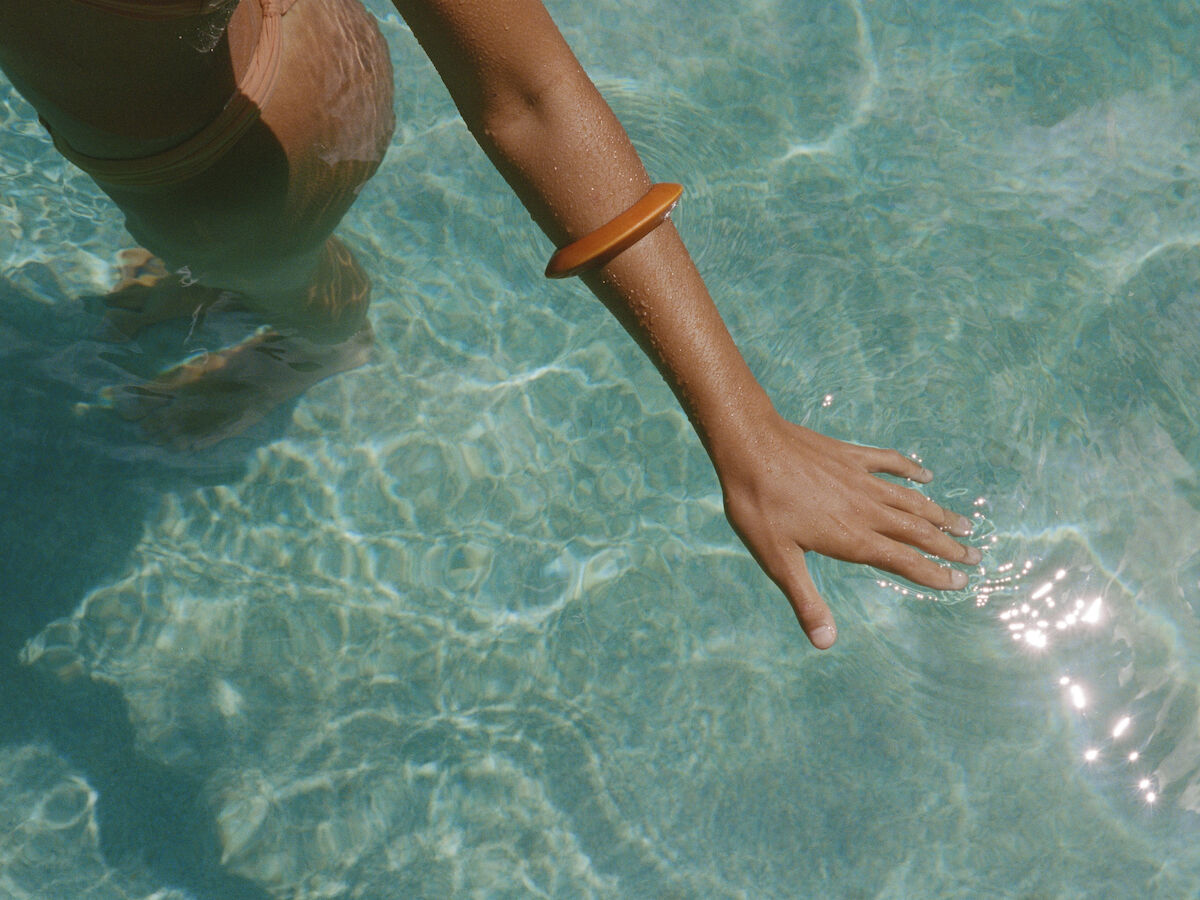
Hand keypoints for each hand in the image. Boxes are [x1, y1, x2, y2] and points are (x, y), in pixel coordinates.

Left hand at [715, 411, 978, 648]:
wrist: (751, 447)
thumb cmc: (759, 506)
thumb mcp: (778, 560)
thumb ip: (806, 600)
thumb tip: (825, 642)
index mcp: (853, 538)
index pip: (904, 561)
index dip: (933, 574)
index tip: (960, 583)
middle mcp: (866, 508)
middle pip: (918, 531)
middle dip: (948, 546)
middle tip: (976, 556)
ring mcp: (860, 479)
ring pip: (911, 499)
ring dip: (939, 513)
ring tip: (964, 523)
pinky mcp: (850, 456)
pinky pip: (889, 462)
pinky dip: (911, 469)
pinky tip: (925, 475)